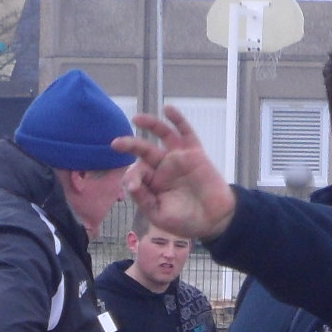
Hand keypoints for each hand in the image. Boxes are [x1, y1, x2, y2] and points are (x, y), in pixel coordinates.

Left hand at [116, 108, 238, 243]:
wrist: (216, 221)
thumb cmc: (187, 221)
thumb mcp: (159, 214)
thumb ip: (144, 199)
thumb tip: (129, 183)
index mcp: (152, 183)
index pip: (137, 172)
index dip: (132, 176)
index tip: (132, 186)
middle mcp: (163, 167)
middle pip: (143, 150)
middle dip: (129, 145)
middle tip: (115, 144)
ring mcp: (178, 158)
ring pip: (162, 135)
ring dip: (150, 125)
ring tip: (136, 119)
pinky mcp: (194, 153)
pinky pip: (185, 132)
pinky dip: (177, 120)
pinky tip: (167, 109)